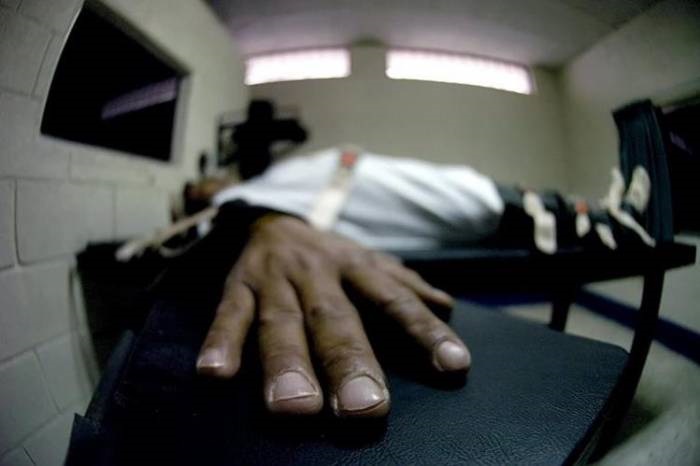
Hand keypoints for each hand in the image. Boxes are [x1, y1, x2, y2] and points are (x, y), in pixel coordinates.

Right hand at [196, 213, 470, 417]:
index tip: (453, 365)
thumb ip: (404, 285)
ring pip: (280, 323)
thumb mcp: (370, 262)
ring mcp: (275, 280)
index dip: (424, 331)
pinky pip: (227, 315)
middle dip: (349, 363)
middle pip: (335, 319)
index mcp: (358, 267)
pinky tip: (215, 374)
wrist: (274, 217)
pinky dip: (220, 341)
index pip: (396, 301)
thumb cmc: (331, 256)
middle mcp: (318, 273)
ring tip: (295, 408)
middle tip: (365, 408)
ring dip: (286, 363)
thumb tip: (448, 307)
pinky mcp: (236, 286)